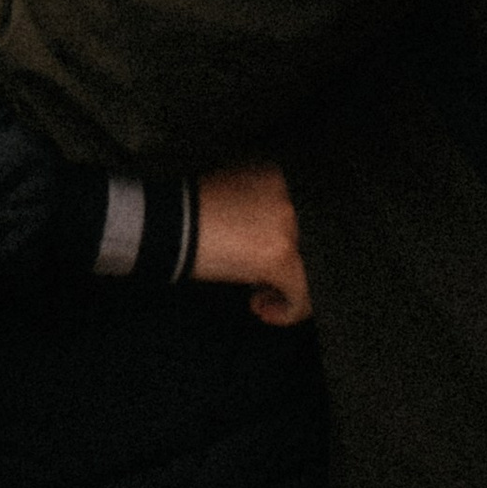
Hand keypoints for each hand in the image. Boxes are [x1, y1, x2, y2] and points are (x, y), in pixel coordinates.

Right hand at [193, 161, 312, 327]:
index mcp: (285, 177)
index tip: (278, 261)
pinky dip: (287, 310)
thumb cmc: (195, 212)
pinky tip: (261, 307)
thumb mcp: (241, 193)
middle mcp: (295, 196)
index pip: (315, 220)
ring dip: (292, 290)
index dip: (302, 246)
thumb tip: (285, 240)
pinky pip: (301, 294)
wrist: (167, 223)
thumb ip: (270, 207)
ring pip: (315, 271)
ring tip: (263, 296)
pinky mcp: (281, 257)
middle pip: (320, 246)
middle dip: (299, 269)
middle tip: (272, 282)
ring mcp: (290, 225)